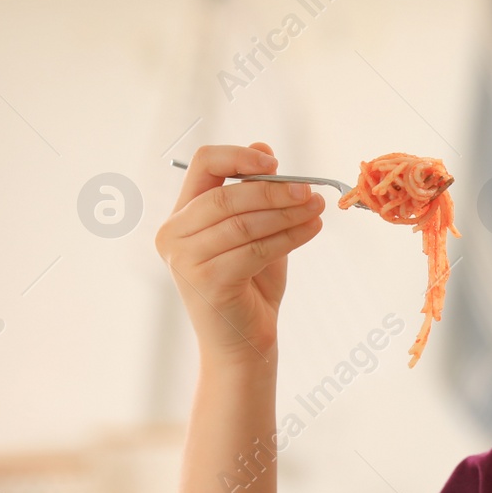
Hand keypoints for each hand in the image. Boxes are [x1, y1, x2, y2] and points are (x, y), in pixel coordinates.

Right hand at [154, 143, 325, 363]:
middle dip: (274, 190)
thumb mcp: (255, 233)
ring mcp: (185, 259)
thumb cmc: (250, 288)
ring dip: (287, 213)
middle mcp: (173, 234)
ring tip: (318, 208)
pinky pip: (254, 249)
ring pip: (242, 222)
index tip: (275, 163)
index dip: (238, 156)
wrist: (244, 345)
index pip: (202, 165)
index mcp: (181, 216)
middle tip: (310, 190)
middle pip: (225, 194)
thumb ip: (255, 195)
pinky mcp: (206, 281)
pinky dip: (289, 236)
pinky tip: (311, 229)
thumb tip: (264, 147)